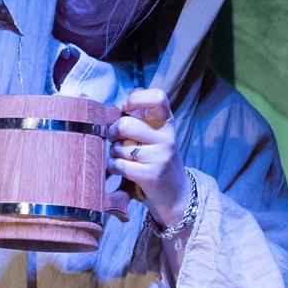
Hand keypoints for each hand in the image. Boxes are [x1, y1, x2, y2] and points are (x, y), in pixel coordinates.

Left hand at [108, 88, 191, 224]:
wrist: (174, 191)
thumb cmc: (155, 157)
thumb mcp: (154, 133)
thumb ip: (139, 115)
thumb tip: (120, 96)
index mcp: (166, 122)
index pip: (158, 97)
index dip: (136, 99)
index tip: (126, 109)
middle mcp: (167, 137)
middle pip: (125, 124)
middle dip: (113, 132)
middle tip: (116, 139)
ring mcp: (160, 156)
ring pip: (119, 147)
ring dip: (113, 153)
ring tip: (122, 157)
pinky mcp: (151, 175)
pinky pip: (119, 165)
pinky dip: (113, 167)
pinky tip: (120, 168)